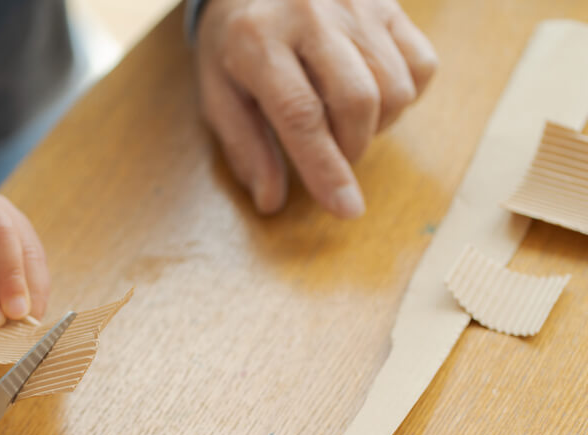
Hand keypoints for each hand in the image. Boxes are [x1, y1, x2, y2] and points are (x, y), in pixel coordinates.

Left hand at [195, 0, 437, 217]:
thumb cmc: (234, 46)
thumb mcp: (219, 95)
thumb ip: (245, 148)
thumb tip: (271, 202)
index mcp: (257, 41)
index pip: (301, 116)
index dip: (326, 169)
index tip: (346, 209)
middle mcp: (309, 14)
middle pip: (357, 101)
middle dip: (352, 149)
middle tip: (335, 159)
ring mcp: (355, 3)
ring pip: (394, 86)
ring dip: (378, 126)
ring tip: (346, 124)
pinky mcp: (388, 1)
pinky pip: (421, 63)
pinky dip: (405, 97)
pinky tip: (373, 97)